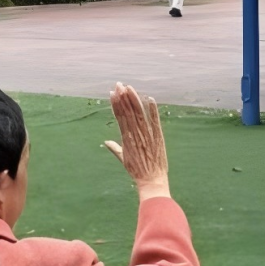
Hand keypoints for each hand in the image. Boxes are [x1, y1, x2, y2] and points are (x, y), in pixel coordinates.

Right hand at [103, 83, 169, 199]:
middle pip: (127, 113)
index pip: (120, 117)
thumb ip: (115, 148)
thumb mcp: (124, 159)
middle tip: (119, 84)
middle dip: (123, 98)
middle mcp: (135, 135)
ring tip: (129, 88)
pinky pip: (155, 122)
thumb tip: (106, 142)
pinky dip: (153, 111)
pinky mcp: (158, 138)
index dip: (116, 104)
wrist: (151, 181)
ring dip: (134, 100)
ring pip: (138, 115)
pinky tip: (150, 99)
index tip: (112, 92)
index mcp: (126, 139)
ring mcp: (147, 136)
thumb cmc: (138, 171)